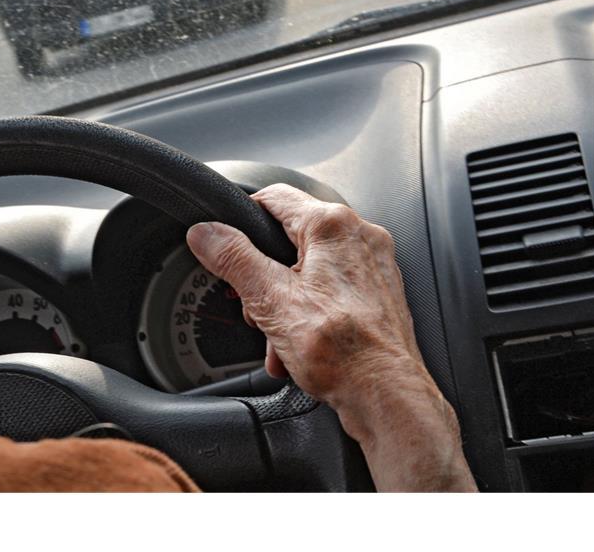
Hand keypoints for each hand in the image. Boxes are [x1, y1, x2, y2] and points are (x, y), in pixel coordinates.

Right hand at [186, 184, 474, 490]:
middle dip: (265, 276)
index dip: (241, 219)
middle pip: (291, 239)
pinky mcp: (379, 295)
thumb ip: (233, 259)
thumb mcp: (270, 299)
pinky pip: (331, 293)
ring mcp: (374, 267)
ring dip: (285, 302)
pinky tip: (300, 346)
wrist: (388, 396)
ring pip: (310, 270)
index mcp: (334, 226)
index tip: (224, 243)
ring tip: (279, 337)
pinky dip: (311, 314)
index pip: (273, 196)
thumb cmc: (345, 351)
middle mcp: (361, 237)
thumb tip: (206, 233)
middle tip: (255, 306)